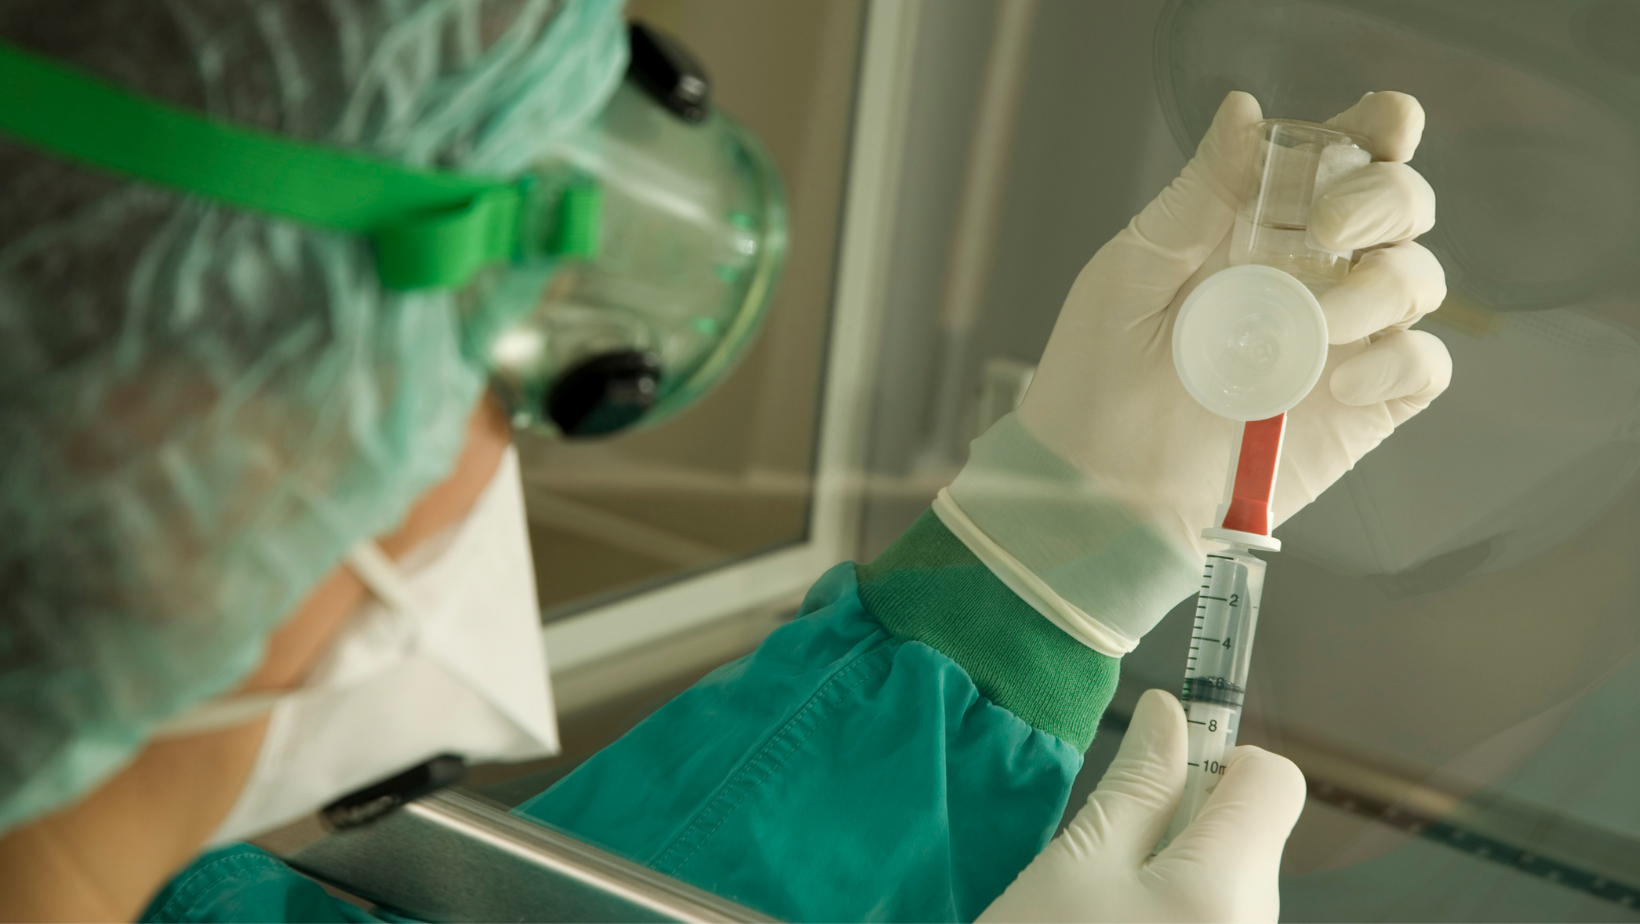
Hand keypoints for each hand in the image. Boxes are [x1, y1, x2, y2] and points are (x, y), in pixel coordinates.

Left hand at [942, 91, 1449, 653]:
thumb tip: (1245, 112)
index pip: (1344, 156)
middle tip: (1331, 225)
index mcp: (1258, 228)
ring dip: (1382, 284)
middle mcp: (1310, 275)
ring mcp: (1340, 341)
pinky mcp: (1360, 407)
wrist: (1096, 488)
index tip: (1377, 127)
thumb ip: (1198, 196)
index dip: (1378, 130)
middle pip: (1403, 206)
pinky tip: (1336, 381)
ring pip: (1420, 279)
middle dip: (1387, 197)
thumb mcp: (1133, 272)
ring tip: (1315, 322)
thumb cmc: (1096, 377)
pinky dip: (1398, 360)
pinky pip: (1423, 366)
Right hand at [976, 690, 1305, 923]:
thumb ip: (1135, 787)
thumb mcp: (1072, 868)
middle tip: (1104, 870)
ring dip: (1176, 889)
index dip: (1218, 761)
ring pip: (1230, 895)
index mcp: (1229, 889)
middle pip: (1251, 843)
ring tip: (1099, 923)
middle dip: (1186, 834)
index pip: (1275, 781)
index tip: (1157, 785)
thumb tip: (1172, 714)